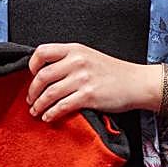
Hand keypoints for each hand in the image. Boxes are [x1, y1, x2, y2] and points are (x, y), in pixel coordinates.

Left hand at [26, 43, 155, 121]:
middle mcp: (77, 62)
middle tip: (30, 100)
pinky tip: (49, 117)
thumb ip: (69, 60)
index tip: (32, 77)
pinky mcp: (89, 96)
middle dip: (32, 92)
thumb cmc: (114, 72)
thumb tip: (45, 74)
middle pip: (42, 76)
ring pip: (49, 93)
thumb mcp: (89, 56)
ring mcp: (83, 79)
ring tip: (36, 111)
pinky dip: (51, 114)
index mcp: (75, 49)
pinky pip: (62, 106)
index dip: (32, 65)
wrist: (137, 83)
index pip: (42, 52)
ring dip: (39, 105)